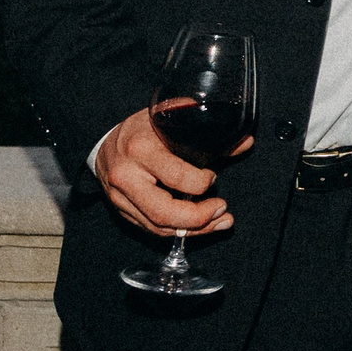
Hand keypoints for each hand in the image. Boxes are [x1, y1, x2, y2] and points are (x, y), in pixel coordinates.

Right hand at [92, 107, 250, 236]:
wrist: (105, 144)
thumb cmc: (142, 130)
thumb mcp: (171, 120)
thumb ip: (206, 131)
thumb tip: (245, 142)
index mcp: (140, 149)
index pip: (176, 176)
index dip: (201, 182)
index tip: (212, 177)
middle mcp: (126, 177)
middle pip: (164, 212)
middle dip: (199, 218)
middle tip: (221, 210)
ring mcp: (120, 198)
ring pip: (158, 226)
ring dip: (194, 230)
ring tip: (219, 222)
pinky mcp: (122, 212)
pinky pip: (152, 229)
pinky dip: (178, 231)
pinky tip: (199, 226)